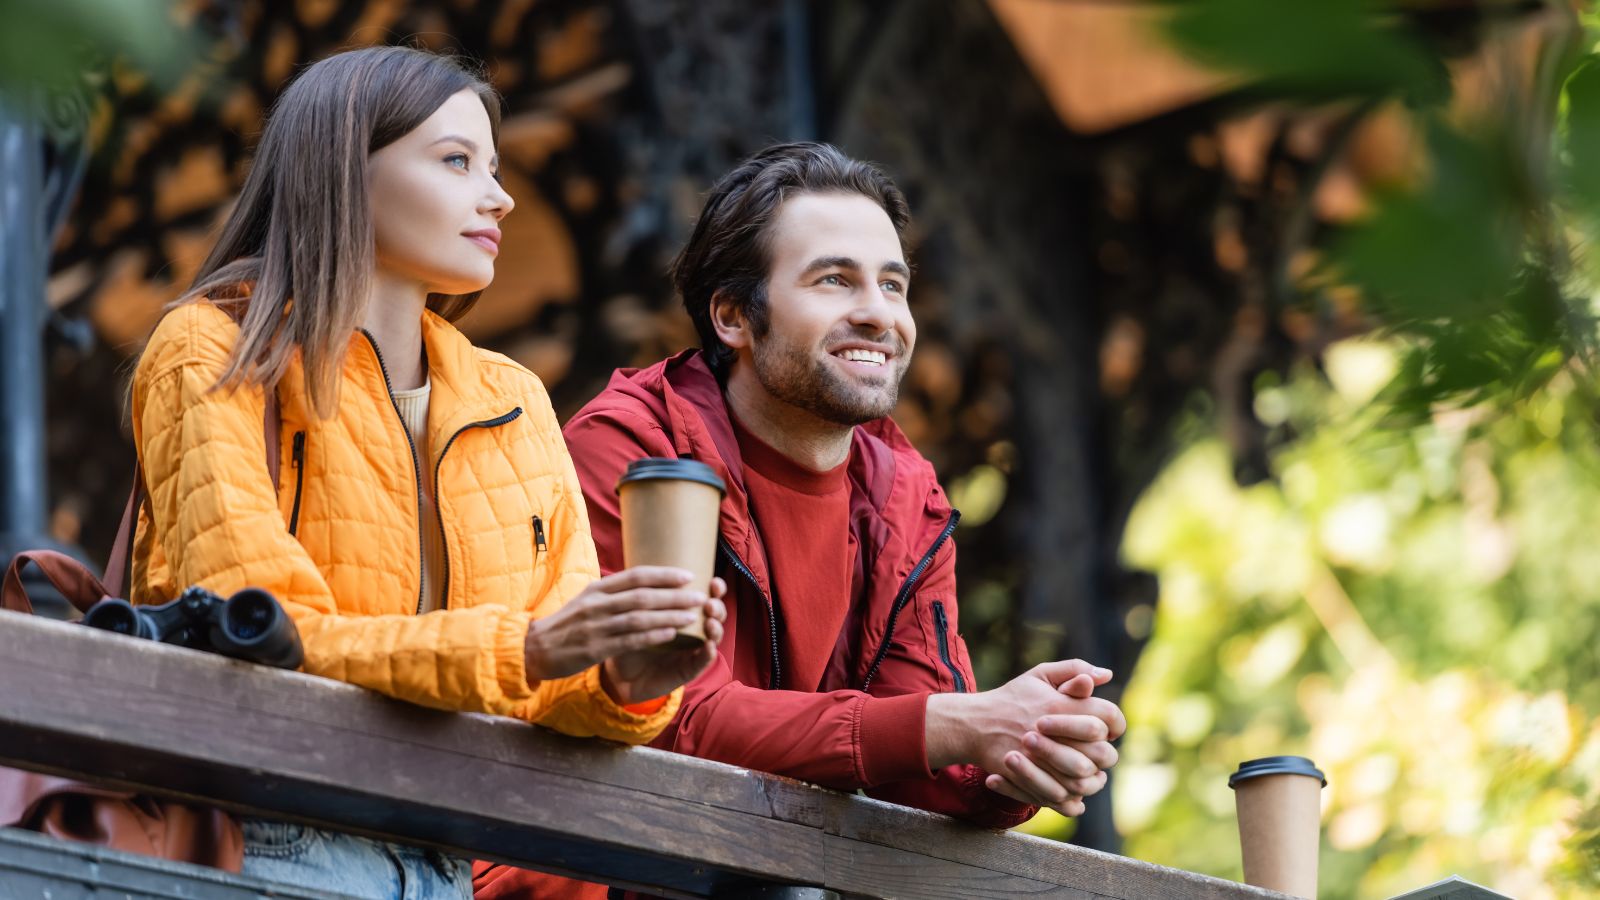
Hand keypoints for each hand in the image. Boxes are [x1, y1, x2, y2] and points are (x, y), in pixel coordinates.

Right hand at [523, 566, 717, 683]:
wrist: (534, 649)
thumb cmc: (566, 625)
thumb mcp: (586, 601)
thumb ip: (613, 593)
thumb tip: (644, 584)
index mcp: (597, 589)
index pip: (636, 576)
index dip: (664, 575)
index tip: (688, 575)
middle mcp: (597, 604)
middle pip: (642, 596)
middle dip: (674, 595)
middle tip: (700, 596)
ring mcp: (596, 626)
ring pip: (639, 618)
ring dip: (669, 616)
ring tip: (692, 616)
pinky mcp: (595, 648)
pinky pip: (629, 640)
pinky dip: (652, 636)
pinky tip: (671, 635)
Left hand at [601, 577, 728, 704]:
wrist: (619, 673)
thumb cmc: (628, 637)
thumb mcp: (635, 612)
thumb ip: (643, 591)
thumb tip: (642, 553)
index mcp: (684, 612)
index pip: (706, 595)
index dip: (716, 589)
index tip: (714, 581)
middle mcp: (693, 630)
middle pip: (715, 615)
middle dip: (717, 607)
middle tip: (709, 603)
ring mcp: (692, 651)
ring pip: (713, 637)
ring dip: (716, 628)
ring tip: (711, 622)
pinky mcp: (687, 671)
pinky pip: (701, 662)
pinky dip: (707, 654)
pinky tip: (709, 646)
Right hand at [927, 659, 1122, 816]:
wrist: (974, 724)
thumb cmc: (1012, 698)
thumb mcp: (1040, 674)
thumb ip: (1074, 669)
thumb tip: (1107, 674)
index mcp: (1059, 703)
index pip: (1108, 716)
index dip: (1115, 724)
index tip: (1108, 729)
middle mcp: (1051, 732)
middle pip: (1103, 753)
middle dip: (1105, 754)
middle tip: (1098, 753)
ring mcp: (1039, 759)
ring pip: (1085, 779)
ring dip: (1091, 778)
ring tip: (1087, 771)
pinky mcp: (1028, 780)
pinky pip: (1062, 797)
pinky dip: (1072, 797)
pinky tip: (1071, 786)